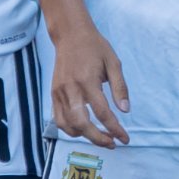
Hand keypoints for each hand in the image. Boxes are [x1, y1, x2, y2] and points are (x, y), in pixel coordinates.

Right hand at [48, 22, 130, 147]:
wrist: (70, 35)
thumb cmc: (95, 47)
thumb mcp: (114, 63)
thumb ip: (120, 88)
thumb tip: (125, 111)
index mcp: (88, 81)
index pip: (102, 113)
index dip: (115, 129)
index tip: (125, 138)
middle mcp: (71, 89)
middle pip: (82, 124)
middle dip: (98, 139)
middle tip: (112, 143)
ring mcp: (59, 92)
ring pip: (68, 125)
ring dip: (84, 136)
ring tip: (100, 137)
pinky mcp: (53, 94)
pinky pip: (59, 119)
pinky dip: (71, 129)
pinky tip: (84, 130)